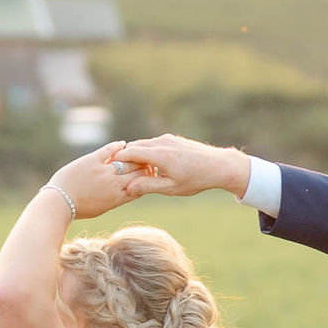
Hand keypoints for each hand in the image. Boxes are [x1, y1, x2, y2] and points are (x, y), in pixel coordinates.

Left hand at [44, 144, 142, 221]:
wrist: (59, 202)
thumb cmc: (79, 208)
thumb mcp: (102, 208)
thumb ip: (116, 198)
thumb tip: (126, 191)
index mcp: (118, 197)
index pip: (141, 185)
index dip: (147, 178)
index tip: (149, 173)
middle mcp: (114, 184)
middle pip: (138, 171)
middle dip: (145, 165)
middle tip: (147, 160)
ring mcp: (104, 171)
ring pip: (128, 159)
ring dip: (134, 155)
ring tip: (136, 151)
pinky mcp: (92, 160)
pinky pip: (110, 149)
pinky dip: (118, 145)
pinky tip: (122, 144)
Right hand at [113, 132, 252, 199]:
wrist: (219, 165)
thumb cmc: (196, 179)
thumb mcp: (171, 188)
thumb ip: (148, 186)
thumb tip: (128, 188)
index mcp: (160, 155)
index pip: (130, 152)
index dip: (117, 160)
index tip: (108, 168)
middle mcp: (162, 142)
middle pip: (135, 147)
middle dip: (125, 158)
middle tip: (116, 171)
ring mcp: (168, 139)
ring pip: (144, 144)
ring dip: (137, 155)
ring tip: (132, 171)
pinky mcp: (173, 139)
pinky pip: (154, 144)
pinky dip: (147, 152)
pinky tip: (149, 166)